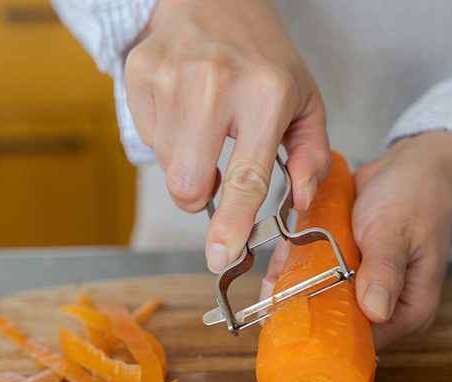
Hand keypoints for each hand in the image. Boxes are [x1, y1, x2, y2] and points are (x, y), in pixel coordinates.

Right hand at [125, 0, 331, 272]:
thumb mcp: (304, 99)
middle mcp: (216, 84)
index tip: (220, 256)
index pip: (246, 178)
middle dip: (199, 197)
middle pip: (188, 184)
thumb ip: (310, 153)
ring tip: (204, 125)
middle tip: (215, 176)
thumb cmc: (262, 56)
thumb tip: (300, 199)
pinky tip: (183, 107)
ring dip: (185, 160)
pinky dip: (165, 135)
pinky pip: (147, 136)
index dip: (231, 225)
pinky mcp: (141, 73)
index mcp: (266, 94)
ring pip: (166, 165)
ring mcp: (172, 76)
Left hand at [260, 131, 451, 349]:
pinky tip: (278, 261)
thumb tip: (374, 310)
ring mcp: (364, 285)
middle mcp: (385, 304)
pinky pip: (317, 272)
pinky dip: (296, 265)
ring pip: (320, 298)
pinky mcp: (348, 265)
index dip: (325, 336)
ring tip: (269, 283)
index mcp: (408, 310)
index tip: (292, 327)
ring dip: (292, 287)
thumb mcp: (395, 231)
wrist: (415, 161)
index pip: (362, 342)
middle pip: (335, 323)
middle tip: (270, 301)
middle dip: (301, 310)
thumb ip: (384, 270)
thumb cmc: (416, 194)